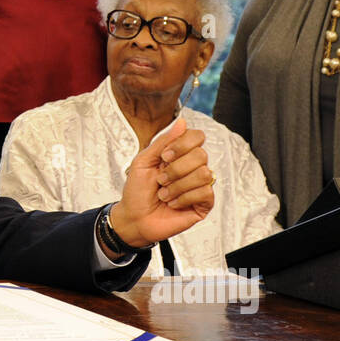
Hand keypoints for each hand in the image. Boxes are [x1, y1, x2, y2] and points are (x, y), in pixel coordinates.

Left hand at [109, 119, 214, 249]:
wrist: (134, 218)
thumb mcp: (144, 160)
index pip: (197, 137)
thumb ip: (163, 141)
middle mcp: (192, 168)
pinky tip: (174, 203)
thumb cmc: (137, 191)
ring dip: (178, 186)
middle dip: (176, 169)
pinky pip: (205, 192)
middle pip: (201, 155)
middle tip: (161, 180)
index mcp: (180, 154)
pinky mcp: (204, 204)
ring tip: (165, 194)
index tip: (164, 157)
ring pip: (203, 174)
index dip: (181, 145)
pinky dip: (184, 198)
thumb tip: (181, 122)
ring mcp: (199, 185)